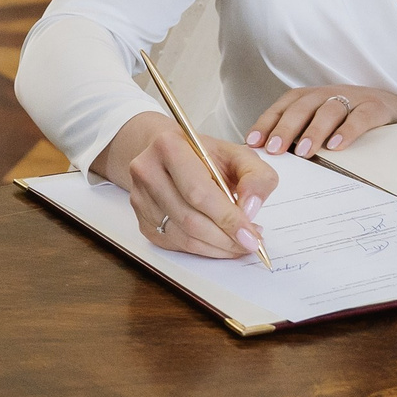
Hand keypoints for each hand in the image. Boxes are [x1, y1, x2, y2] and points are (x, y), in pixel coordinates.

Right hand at [119, 118, 277, 259]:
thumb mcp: (237, 155)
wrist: (168, 154)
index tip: (251, 235)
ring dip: (216, 247)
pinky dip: (203, 249)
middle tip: (249, 243)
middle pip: (190, 219)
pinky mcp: (142, 222)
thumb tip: (250, 208)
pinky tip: (219, 242)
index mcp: (169, 147)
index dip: (228, 218)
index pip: (199, 193)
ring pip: (183, 237)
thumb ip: (256, 176)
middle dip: (225, 238)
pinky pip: (176, 245)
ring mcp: (140, 199)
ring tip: (239, 242)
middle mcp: (148, 172)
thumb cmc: (204, 154)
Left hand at [249, 85, 396, 158]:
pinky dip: (348, 130)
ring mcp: (354, 98)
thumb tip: (271, 163)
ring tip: (304, 152)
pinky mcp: (378, 106)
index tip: (253, 142)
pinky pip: (361, 116)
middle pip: (303, 106)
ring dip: (314, 130)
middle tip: (275, 149)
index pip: (285, 105)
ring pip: (329, 109)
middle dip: (286, 127)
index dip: (268, 121)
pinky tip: (337, 146)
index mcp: (313, 98)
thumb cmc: (354, 122)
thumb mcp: (325, 127)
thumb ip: (301, 138)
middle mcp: (330, 93)